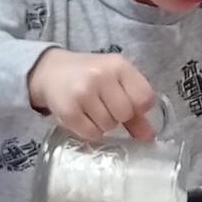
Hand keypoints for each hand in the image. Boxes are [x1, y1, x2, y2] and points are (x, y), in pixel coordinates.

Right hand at [27, 48, 157, 140]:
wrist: (52, 71)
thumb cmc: (90, 76)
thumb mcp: (116, 81)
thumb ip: (135, 107)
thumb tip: (150, 136)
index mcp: (119, 65)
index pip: (144, 98)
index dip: (138, 107)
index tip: (127, 103)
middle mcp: (101, 76)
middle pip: (126, 114)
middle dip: (119, 116)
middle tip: (106, 106)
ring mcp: (83, 93)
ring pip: (109, 126)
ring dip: (104, 123)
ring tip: (92, 109)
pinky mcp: (68, 110)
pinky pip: (92, 133)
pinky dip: (91, 130)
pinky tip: (83, 116)